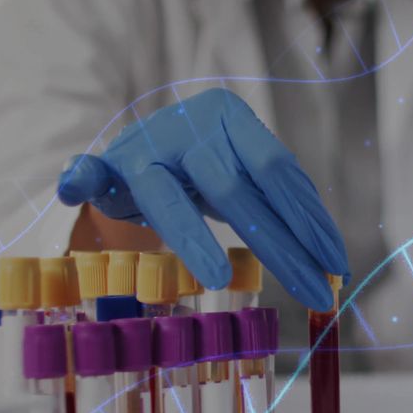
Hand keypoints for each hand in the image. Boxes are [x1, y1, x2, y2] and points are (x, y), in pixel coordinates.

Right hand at [57, 88, 349, 310]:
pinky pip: (90, 172)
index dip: (310, 218)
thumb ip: (280, 208)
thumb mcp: (247, 178)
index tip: (337, 263)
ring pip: (168, 195)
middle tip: (312, 291)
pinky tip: (76, 189)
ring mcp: (144, 146)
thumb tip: (332, 263)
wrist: (142, 150)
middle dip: (280, 247)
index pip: (279, 171)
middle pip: (236, 190)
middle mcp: (191, 127)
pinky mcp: (106, 166)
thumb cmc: (207, 170)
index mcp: (234, 121)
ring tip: (219, 276)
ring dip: (192, 237)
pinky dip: (82, 180)